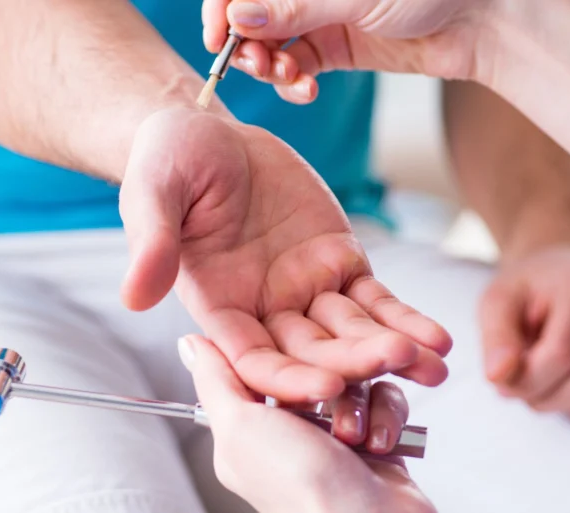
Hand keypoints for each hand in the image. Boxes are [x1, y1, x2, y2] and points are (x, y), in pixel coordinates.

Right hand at [119, 106, 450, 401]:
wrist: (210, 134)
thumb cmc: (170, 161)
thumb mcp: (154, 193)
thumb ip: (151, 243)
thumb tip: (134, 296)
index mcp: (218, 306)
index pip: (253, 358)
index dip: (287, 377)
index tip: (325, 386)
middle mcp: (263, 309)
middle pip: (311, 352)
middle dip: (353, 362)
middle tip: (396, 364)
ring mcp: (304, 288)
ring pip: (351, 331)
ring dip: (391, 349)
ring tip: (433, 364)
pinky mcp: (338, 261)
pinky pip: (374, 297)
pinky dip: (403, 316)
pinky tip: (435, 336)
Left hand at [179, 334, 435, 512]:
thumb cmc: (300, 489)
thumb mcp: (240, 428)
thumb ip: (215, 381)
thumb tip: (190, 344)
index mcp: (247, 430)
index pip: (258, 369)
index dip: (278, 351)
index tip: (296, 334)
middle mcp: (288, 433)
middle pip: (310, 369)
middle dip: (331, 374)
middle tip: (338, 381)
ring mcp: (333, 438)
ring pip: (351, 380)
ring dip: (360, 402)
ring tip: (356, 434)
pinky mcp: (374, 441)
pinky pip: (382, 401)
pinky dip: (385, 418)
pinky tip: (379, 443)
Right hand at [201, 0, 497, 102]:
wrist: (481, 16)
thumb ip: (293, 8)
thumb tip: (236, 17)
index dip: (221, 9)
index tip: (218, 40)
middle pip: (249, 18)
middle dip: (246, 45)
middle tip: (259, 65)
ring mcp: (317, 17)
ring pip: (269, 47)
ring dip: (269, 68)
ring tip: (288, 77)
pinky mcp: (333, 48)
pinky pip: (295, 70)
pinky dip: (292, 84)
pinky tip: (304, 90)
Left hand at [481, 247, 569, 420]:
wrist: (557, 280)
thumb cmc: (524, 289)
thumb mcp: (498, 300)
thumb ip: (497, 337)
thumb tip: (496, 376)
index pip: (561, 354)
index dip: (523, 376)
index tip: (497, 373)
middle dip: (530, 388)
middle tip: (512, 364)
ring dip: (544, 396)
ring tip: (534, 363)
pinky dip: (561, 399)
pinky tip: (552, 373)